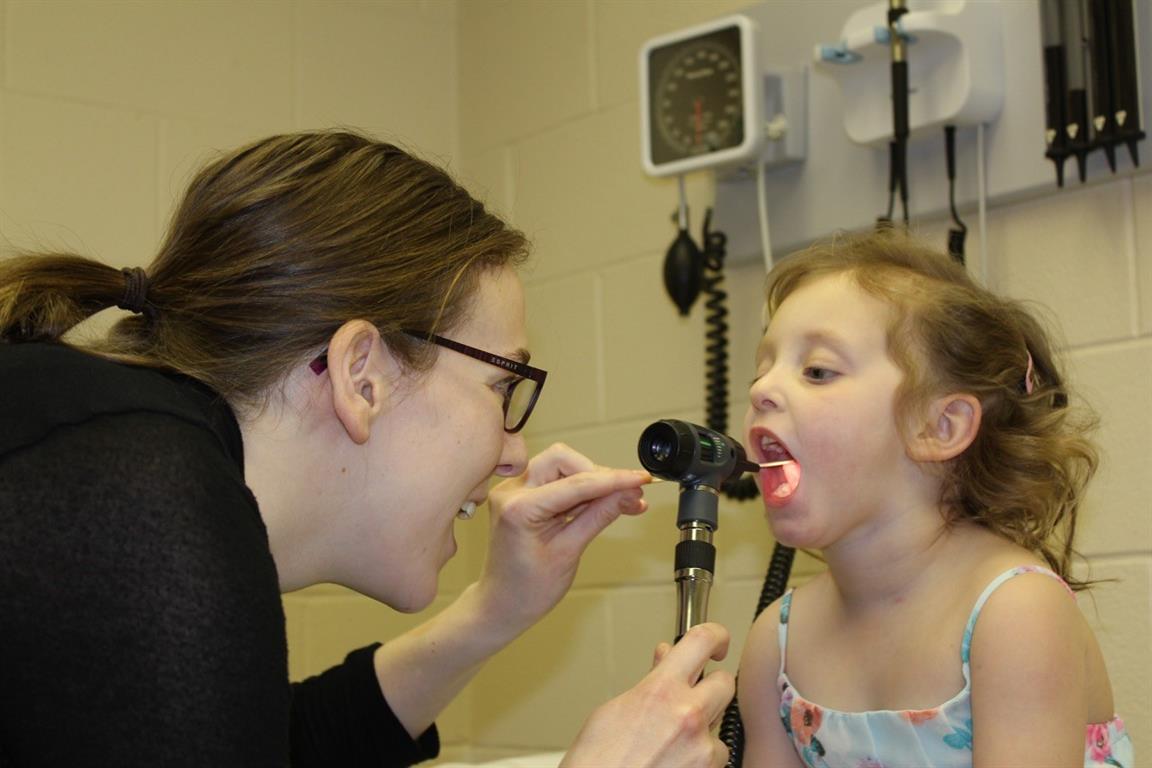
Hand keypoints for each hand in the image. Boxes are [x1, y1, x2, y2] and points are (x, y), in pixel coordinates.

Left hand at [476, 442, 650, 634]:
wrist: (502, 604)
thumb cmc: (527, 588)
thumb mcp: (570, 552)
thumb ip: (599, 516)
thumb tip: (628, 494)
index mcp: (519, 508)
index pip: (575, 483)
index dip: (613, 480)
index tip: (640, 480)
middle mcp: (512, 492)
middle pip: (562, 459)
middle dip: (598, 474)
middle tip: (627, 494)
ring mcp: (514, 491)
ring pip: (561, 465)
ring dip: (593, 481)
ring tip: (621, 503)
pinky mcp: (522, 494)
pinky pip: (556, 479)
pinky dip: (582, 490)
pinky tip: (603, 503)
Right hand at [562, 623, 734, 767]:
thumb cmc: (595, 764)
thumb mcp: (614, 711)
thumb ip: (650, 681)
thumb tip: (667, 658)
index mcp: (661, 691)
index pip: (702, 641)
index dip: (715, 635)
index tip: (717, 642)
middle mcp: (688, 716)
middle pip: (724, 684)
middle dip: (710, 687)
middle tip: (692, 697)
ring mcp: (702, 750)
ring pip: (719, 728)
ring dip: (703, 732)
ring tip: (670, 746)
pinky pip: (717, 759)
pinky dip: (700, 761)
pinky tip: (673, 763)